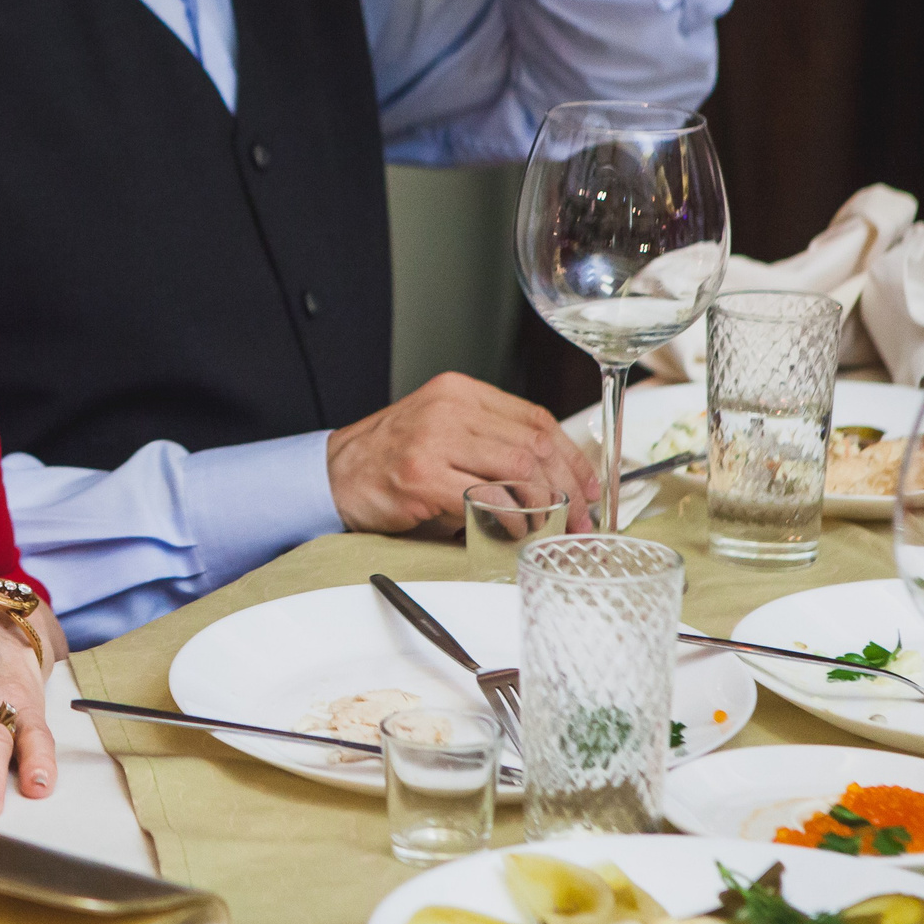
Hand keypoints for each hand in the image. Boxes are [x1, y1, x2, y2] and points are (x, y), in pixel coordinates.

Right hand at [325, 372, 598, 534]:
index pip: (535, 418)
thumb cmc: (390, 458)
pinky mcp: (423, 476)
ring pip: (518, 470)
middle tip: (581, 518)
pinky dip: (511, 520)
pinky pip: (488, 499)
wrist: (333, 475)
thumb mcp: (442, 430)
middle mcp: (449, 409)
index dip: (571, 456)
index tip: (590, 486)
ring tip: (548, 527)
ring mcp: (434, 441)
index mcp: (459, 392)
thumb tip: (555, 476)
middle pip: (534, 445)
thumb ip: (488, 440)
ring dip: (544, 507)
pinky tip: (514, 531)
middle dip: (568, 488)